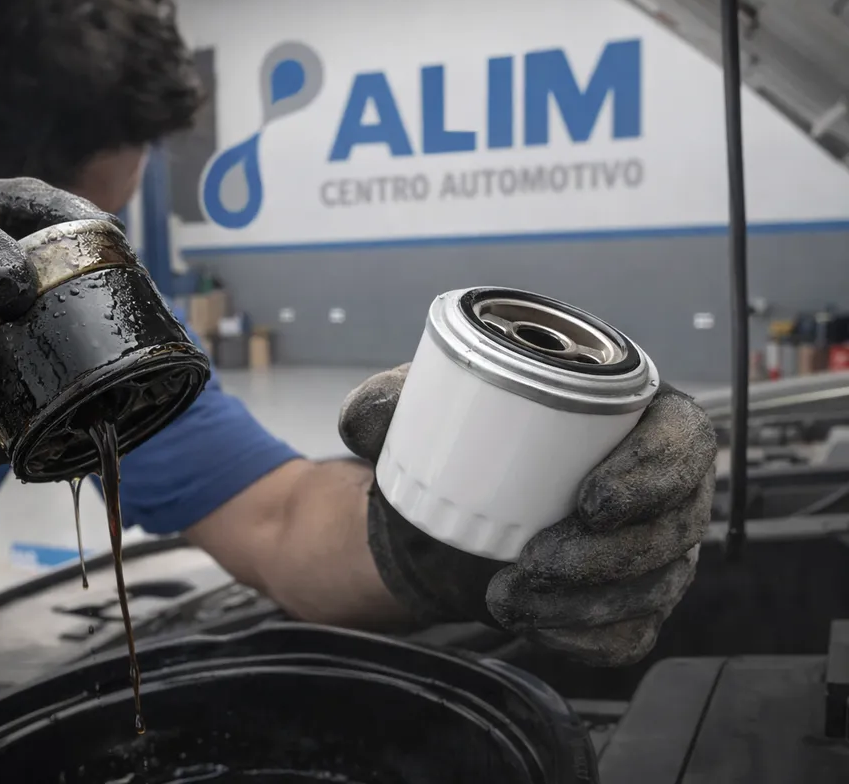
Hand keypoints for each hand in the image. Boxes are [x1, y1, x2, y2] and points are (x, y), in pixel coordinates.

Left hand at [340, 366, 716, 665]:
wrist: (449, 509)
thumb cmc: (463, 443)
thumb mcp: (427, 408)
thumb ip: (391, 402)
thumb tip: (360, 419)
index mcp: (634, 418)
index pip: (682, 440)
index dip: (654, 474)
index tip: (591, 500)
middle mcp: (657, 487)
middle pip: (671, 526)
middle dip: (606, 556)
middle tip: (534, 563)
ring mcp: (652, 551)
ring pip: (653, 586)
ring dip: (587, 603)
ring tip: (512, 599)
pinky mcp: (629, 603)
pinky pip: (631, 634)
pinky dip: (587, 640)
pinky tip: (539, 629)